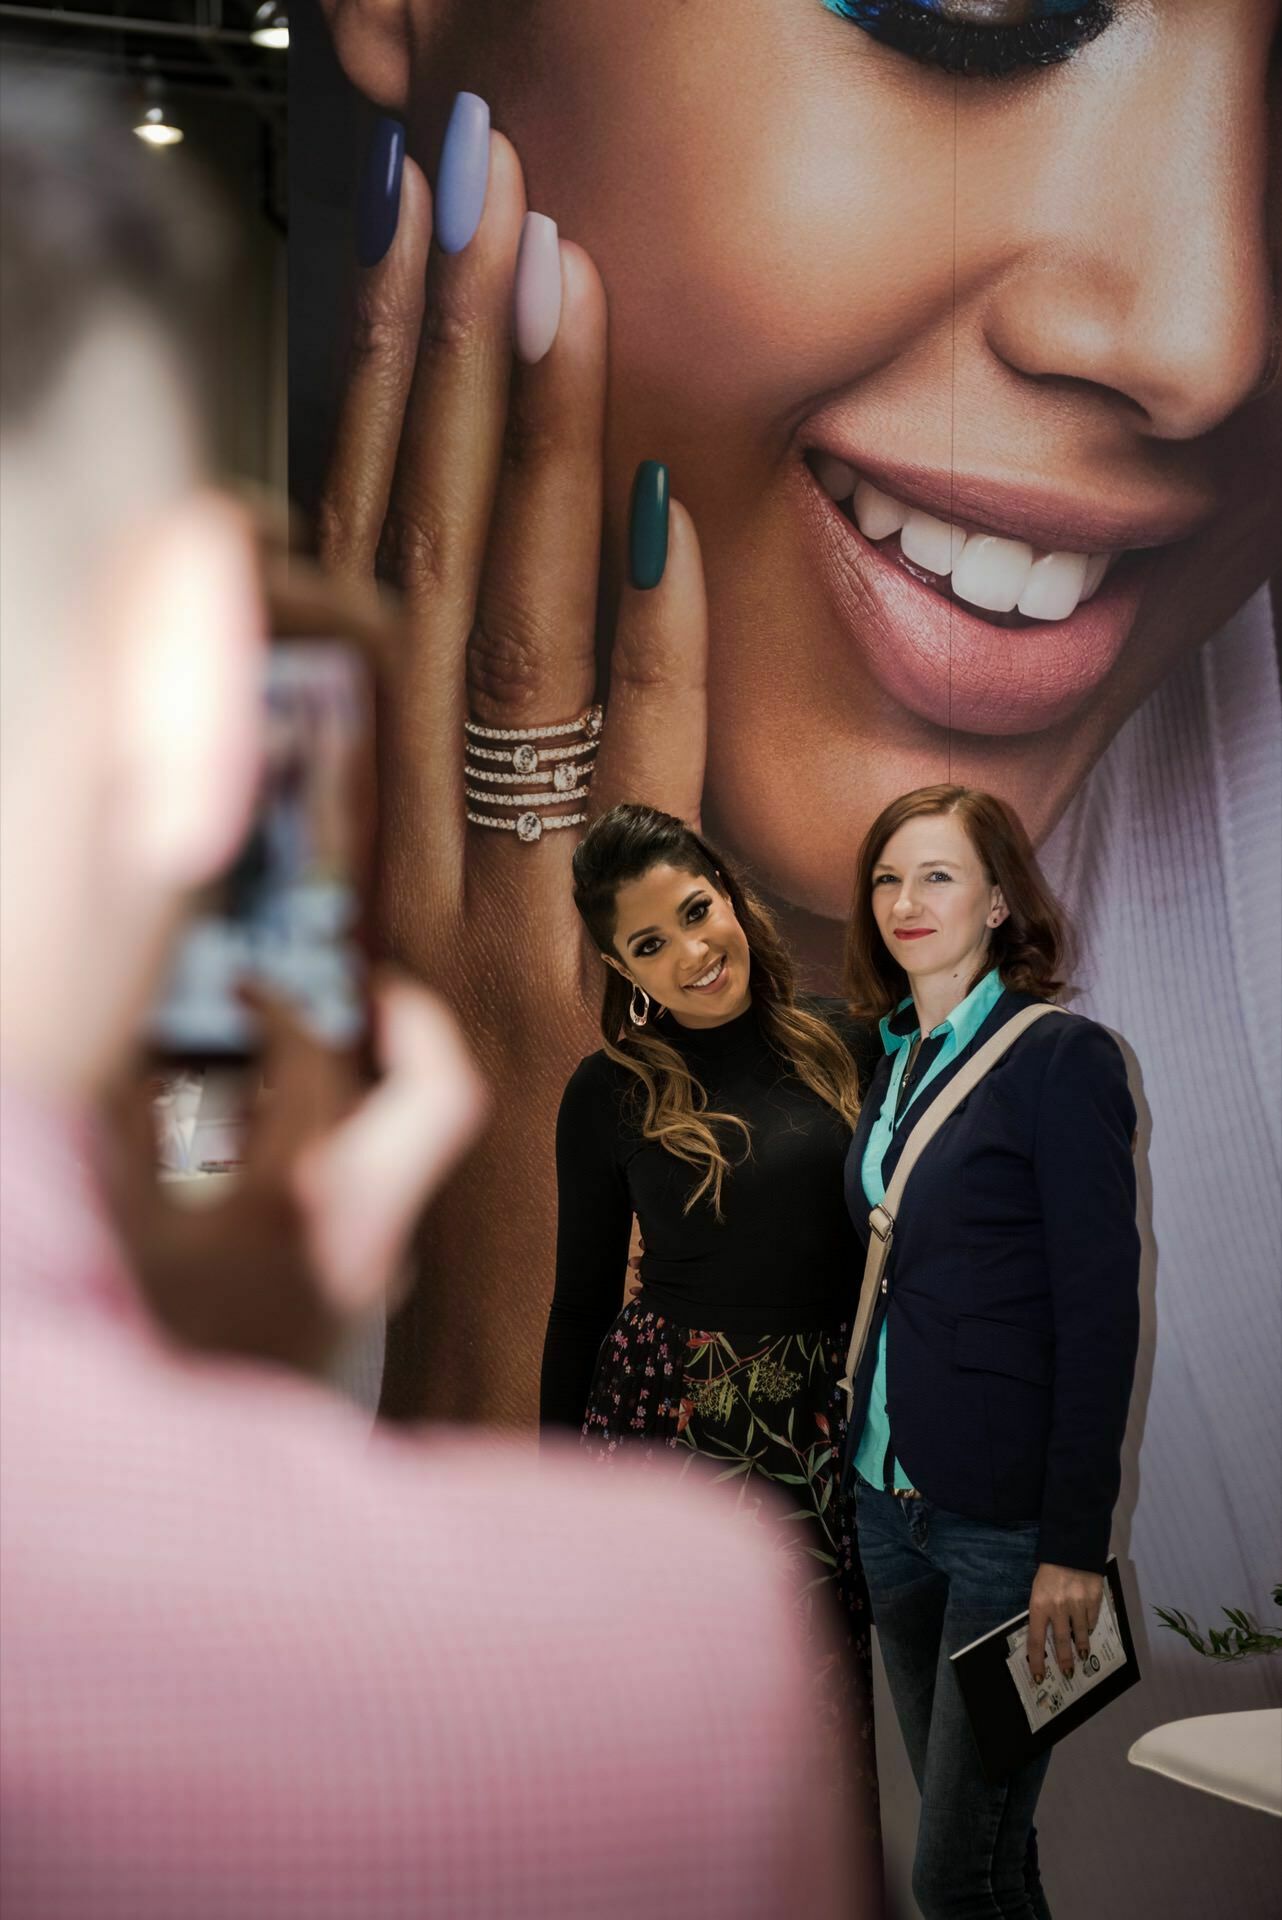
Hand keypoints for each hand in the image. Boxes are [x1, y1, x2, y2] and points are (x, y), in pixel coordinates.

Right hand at [99, 978, 483, 1373]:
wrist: (204, 1455)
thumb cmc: (165, 1346)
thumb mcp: (131, 1232)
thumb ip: (130, 1138)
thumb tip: (141, 1069)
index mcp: (298, 1195)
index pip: (318, 1063)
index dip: (283, 1007)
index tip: (249, 991)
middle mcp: (366, 1220)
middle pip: (441, 1092)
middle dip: (407, 1020)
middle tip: (361, 987)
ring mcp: (384, 1250)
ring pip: (426, 1134)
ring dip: (387, 1076)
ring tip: (315, 1054)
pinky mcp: (377, 1274)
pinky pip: (392, 1175)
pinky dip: (358, 1131)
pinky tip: (287, 1133)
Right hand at [317, 125, 707, 1420]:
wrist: (466, 1354)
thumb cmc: (415, 1185)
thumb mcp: (377, 997)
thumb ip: (397, 842)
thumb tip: (405, 686)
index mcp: (336, 847)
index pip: (348, 597)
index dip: (371, 426)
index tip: (404, 275)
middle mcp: (389, 859)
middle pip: (408, 571)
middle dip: (436, 369)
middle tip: (464, 195)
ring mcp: (480, 908)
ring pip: (490, 642)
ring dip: (522, 450)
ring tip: (540, 276)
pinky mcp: (574, 980)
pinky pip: (621, 786)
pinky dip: (653, 650)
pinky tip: (669, 514)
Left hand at [1026, 1562, 1103, 1683]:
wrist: (1071, 1548)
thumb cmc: (1049, 1571)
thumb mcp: (1038, 1589)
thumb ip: (1041, 1611)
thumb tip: (1044, 1636)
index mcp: (1039, 1605)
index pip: (1035, 1640)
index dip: (1037, 1661)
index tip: (1038, 1676)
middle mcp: (1058, 1607)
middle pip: (1060, 1642)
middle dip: (1064, 1660)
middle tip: (1067, 1673)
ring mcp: (1077, 1604)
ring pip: (1079, 1634)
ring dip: (1080, 1648)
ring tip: (1082, 1657)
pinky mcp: (1094, 1599)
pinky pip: (1091, 1620)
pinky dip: (1089, 1627)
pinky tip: (1087, 1630)